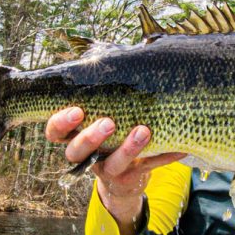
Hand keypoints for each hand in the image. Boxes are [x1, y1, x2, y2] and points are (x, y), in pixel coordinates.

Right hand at [45, 107, 184, 234]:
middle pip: (77, 151)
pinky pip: (149, 167)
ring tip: (143, 131)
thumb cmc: (112, 135)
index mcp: (75, 138)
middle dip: (91, 137)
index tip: (77, 110)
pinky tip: (179, 149)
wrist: (124, 180)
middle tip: (108, 123)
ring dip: (128, 148)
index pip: (55, 132)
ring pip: (113, 163)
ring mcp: (109, 169)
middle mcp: (87, 156)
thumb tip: (121, 55)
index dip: (60, 123)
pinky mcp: (131, 177)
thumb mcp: (102, 116)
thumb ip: (103, 95)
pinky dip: (165, 158)